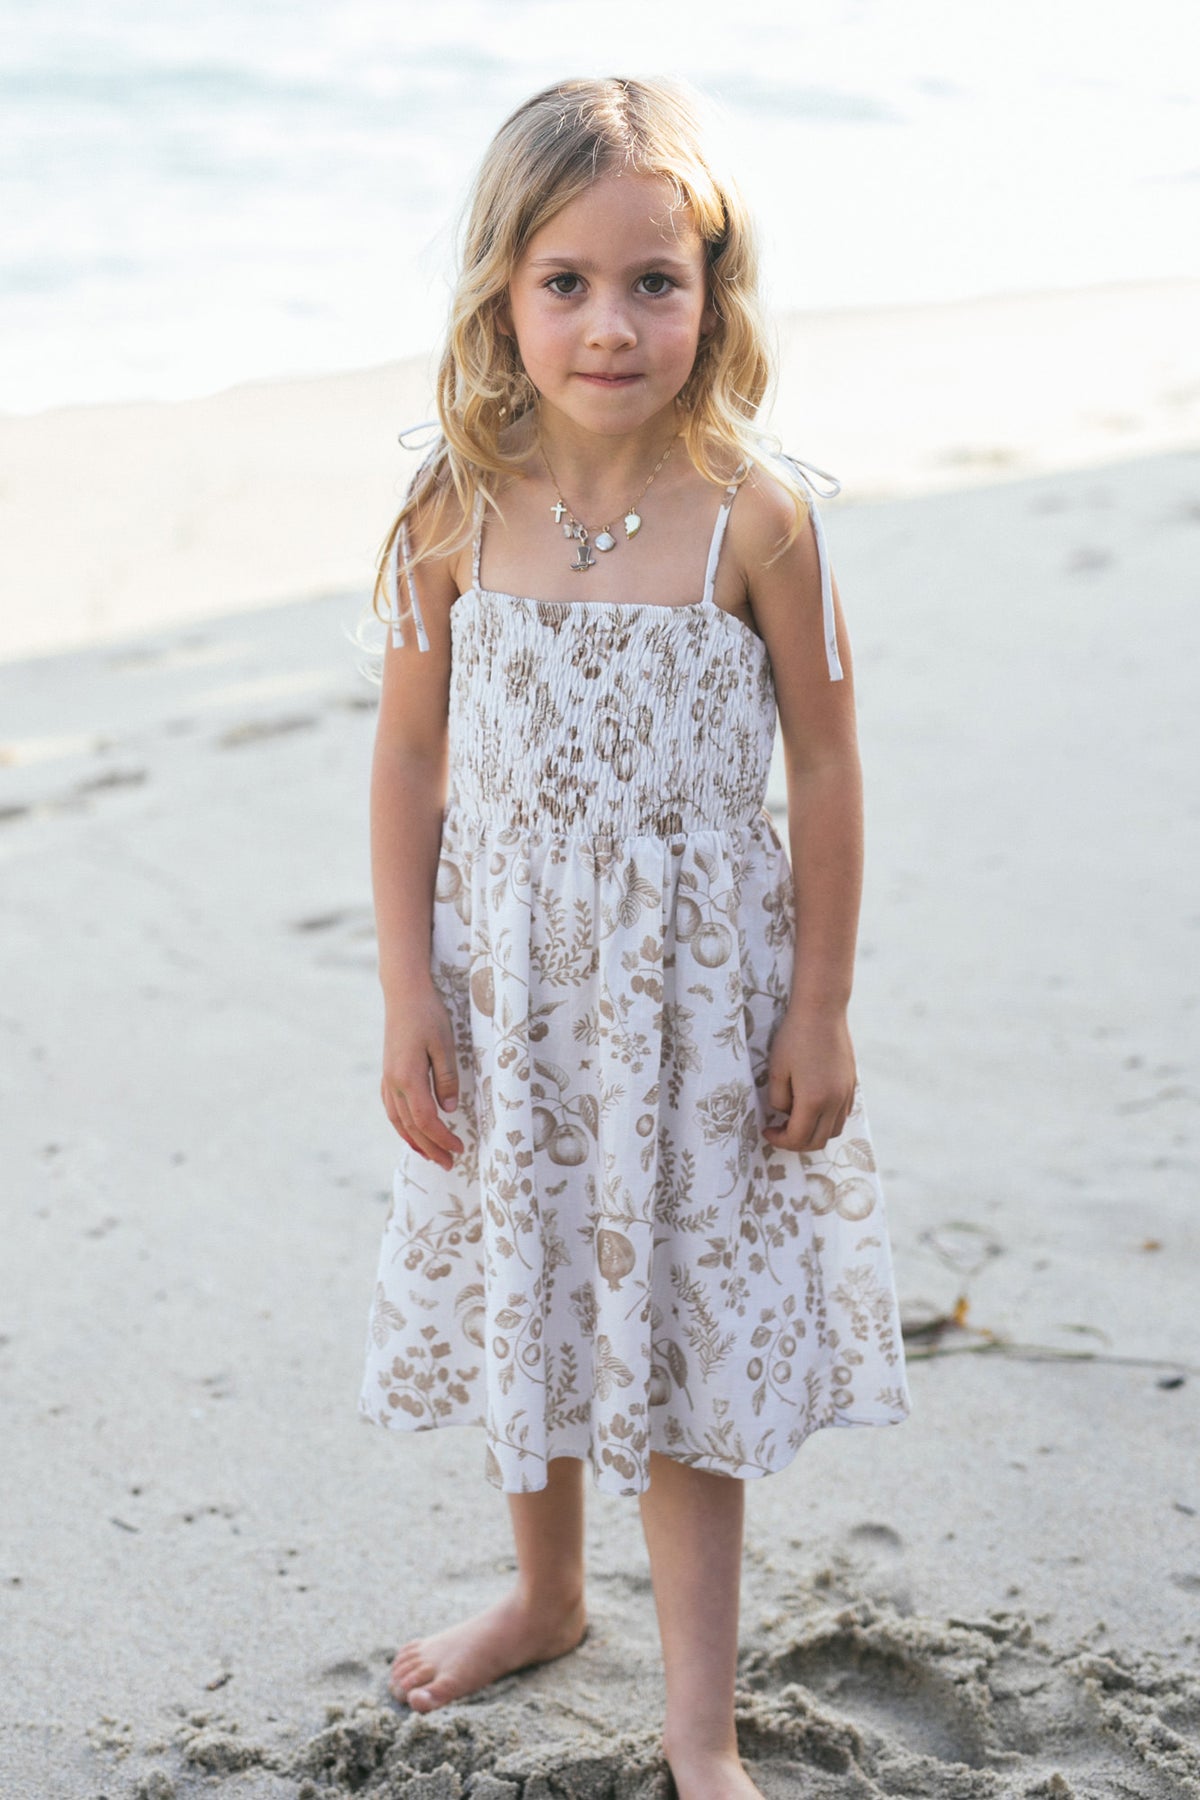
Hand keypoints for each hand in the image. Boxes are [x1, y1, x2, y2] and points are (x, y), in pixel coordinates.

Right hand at [381, 987, 463, 1169]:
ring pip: (398, 1121)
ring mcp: (388, 1078)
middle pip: (411, 1126)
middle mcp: (393, 1082)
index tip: (459, 1148)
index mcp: (408, 1077)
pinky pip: (392, 1109)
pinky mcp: (388, 1074)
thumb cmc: (428, 1016)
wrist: (404, 995)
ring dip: (415, 1141)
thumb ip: (446, 1079)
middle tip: (449, 1163)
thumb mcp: (445, 1045)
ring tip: (431, 1156)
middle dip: (430, 1147)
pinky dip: (402, 1126)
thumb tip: (449, 1109)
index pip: (425, 1119)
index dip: (442, 1138)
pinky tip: (411, 1132)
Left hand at [762, 1004, 856, 1152]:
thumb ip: (778, 1100)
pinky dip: (828, 1120)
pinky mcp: (852, 1085)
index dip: (780, 1140)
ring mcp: (846, 1094)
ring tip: (796, 1120)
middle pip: (818, 1141)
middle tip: (779, 1130)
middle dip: (796, 1142)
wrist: (822, 1011)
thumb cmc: (794, 1038)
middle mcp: (835, 1102)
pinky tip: (813, 1106)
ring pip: (834, 1130)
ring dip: (814, 1133)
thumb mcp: (777, 1070)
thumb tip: (785, 1113)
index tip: (767, 1130)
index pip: (798, 1138)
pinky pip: (842, 1114)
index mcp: (814, 1100)